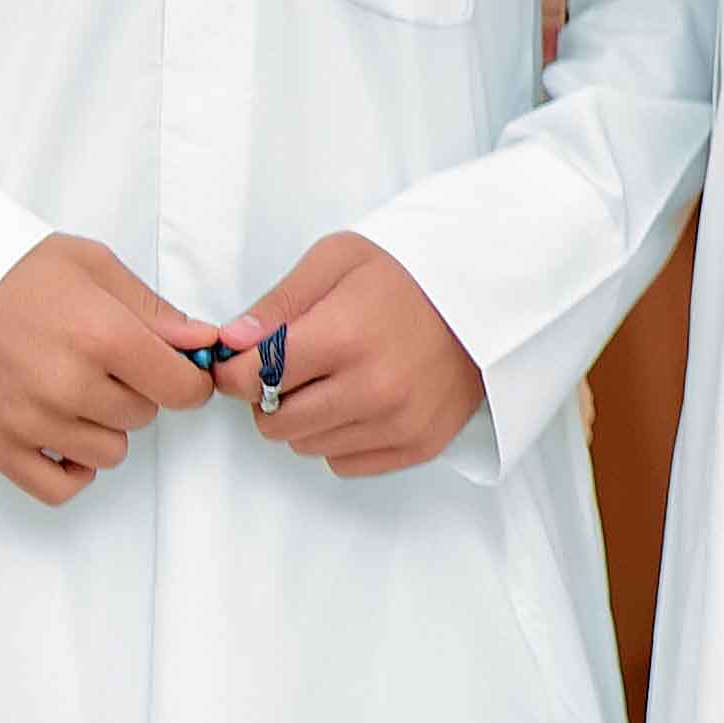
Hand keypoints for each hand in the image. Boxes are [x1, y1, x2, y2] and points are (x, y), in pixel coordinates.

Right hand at [0, 234, 219, 504]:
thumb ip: (154, 311)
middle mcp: (69, 386)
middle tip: (106, 366)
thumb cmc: (15, 271)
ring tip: (78, 393)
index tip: (177, 371)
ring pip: (109, 453)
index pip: (182, 390)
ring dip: (106, 428)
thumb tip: (202, 344)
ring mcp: (31, 422)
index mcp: (102, 337)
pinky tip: (67, 438)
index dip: (189, 381)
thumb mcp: (94, 266)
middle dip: (138, 393)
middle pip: (144, 418)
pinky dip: (72, 469)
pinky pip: (60, 487)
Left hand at [215, 233, 482, 477]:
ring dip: (307, 419)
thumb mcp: (339, 259)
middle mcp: (372, 388)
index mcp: (345, 336)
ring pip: (306, 446)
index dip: (237, 369)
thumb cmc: (410, 274)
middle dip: (270, 398)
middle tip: (297, 368)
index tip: (248, 358)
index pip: (250, 379)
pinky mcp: (420, 444)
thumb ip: (279, 301)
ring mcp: (399, 422)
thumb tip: (231, 343)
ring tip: (336, 380)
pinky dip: (341, 438)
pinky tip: (361, 402)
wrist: (492, 300)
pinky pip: (344, 463)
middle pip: (273, 423)